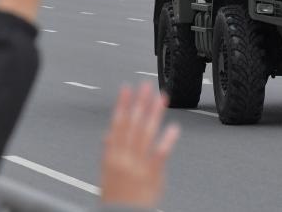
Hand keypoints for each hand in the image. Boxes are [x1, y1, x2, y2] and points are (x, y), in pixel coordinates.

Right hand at [99, 83, 179, 207]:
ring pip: (146, 134)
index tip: (126, 88)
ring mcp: (138, 165)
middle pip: (133, 124)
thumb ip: (110, 152)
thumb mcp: (106, 173)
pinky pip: (160, 154)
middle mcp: (123, 157)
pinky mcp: (152, 175)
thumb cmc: (115, 197)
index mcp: (111, 155)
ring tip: (162, 98)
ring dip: (154, 113)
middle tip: (147, 85)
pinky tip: (174, 127)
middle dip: (140, 103)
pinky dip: (167, 139)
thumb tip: (108, 136)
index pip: (117, 124)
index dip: (122, 104)